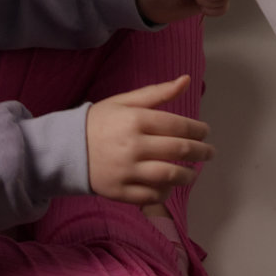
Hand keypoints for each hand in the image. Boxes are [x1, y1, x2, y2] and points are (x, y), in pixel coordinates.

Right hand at [86, 77, 210, 205]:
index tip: (205, 132)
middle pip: (179, 150)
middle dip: (201, 151)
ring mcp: (127, 170)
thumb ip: (157, 93)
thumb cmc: (100, 122)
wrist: (66, 149)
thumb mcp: (125, 101)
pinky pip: (151, 195)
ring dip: (188, 175)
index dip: (198, 130)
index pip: (178, 125)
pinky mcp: (120, 191)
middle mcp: (133, 145)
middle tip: (209, 152)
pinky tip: (170, 185)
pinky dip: (165, 192)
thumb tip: (186, 80)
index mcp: (135, 120)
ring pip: (169, 175)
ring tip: (193, 173)